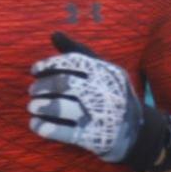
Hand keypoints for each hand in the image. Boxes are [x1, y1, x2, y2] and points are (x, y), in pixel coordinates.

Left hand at [27, 32, 150, 163]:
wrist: (137, 132)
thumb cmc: (113, 94)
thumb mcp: (103, 71)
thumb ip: (79, 53)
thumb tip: (54, 34)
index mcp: (107, 73)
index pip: (73, 63)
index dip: (49, 65)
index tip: (35, 71)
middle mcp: (105, 92)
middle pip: (64, 84)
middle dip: (43, 86)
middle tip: (32, 91)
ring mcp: (100, 116)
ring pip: (61, 107)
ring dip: (41, 106)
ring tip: (33, 107)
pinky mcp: (94, 138)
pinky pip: (63, 132)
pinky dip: (45, 128)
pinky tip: (35, 124)